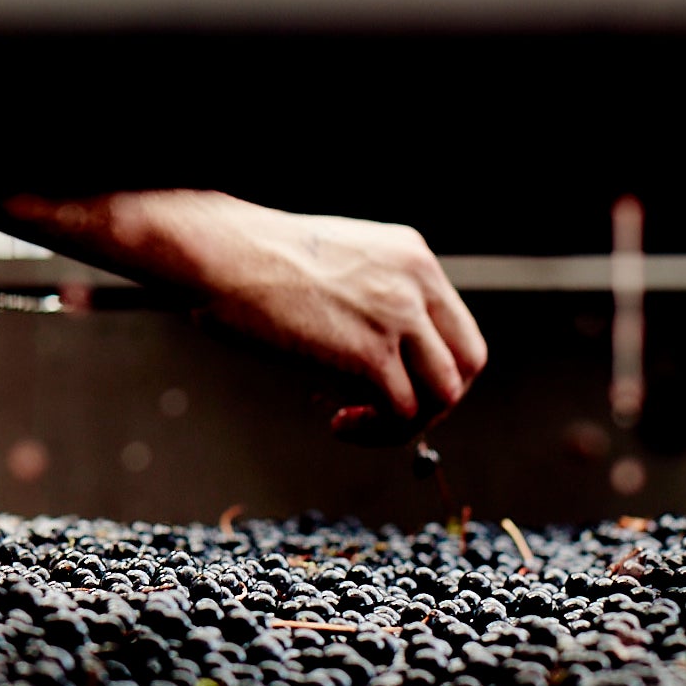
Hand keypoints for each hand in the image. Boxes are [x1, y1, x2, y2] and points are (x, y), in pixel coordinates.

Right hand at [188, 210, 488, 442]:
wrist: (218, 254)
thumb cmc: (254, 261)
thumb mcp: (339, 262)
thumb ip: (374, 297)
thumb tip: (386, 358)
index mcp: (412, 256)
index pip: (457, 326)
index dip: (432, 367)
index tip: (396, 384)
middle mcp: (415, 282)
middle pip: (468, 362)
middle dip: (435, 400)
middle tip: (389, 413)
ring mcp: (397, 317)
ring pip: (443, 394)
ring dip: (405, 423)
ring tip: (356, 422)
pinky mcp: (370, 355)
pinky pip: (401, 413)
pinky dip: (375, 431)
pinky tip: (338, 423)